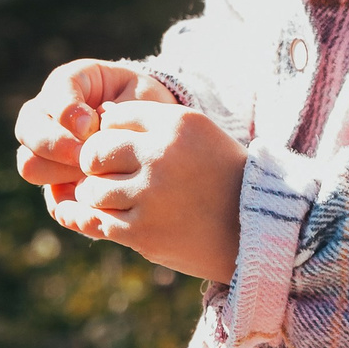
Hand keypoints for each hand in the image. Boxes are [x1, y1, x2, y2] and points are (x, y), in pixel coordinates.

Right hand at [15, 59, 175, 191]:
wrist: (152, 132)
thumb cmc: (145, 106)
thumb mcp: (139, 98)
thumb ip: (116, 111)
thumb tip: (91, 133)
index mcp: (68, 82)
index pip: (55, 91)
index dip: (68, 110)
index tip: (92, 125)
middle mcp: (46, 113)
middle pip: (28, 129)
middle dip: (56, 145)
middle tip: (85, 157)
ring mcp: (44, 148)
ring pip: (29, 163)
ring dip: (58, 172)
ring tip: (92, 175)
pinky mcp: (54, 180)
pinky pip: (48, 197)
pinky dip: (65, 200)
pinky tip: (89, 198)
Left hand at [61, 101, 246, 283]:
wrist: (256, 229)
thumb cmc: (221, 176)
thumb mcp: (198, 135)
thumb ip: (152, 123)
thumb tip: (100, 115)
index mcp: (177, 124)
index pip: (115, 116)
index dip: (110, 132)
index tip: (120, 148)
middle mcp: (161, 155)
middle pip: (96, 150)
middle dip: (94, 162)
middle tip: (104, 173)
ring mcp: (151, 195)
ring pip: (92, 189)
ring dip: (96, 195)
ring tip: (114, 199)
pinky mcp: (143, 232)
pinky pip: (100, 222)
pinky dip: (102, 221)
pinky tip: (118, 219)